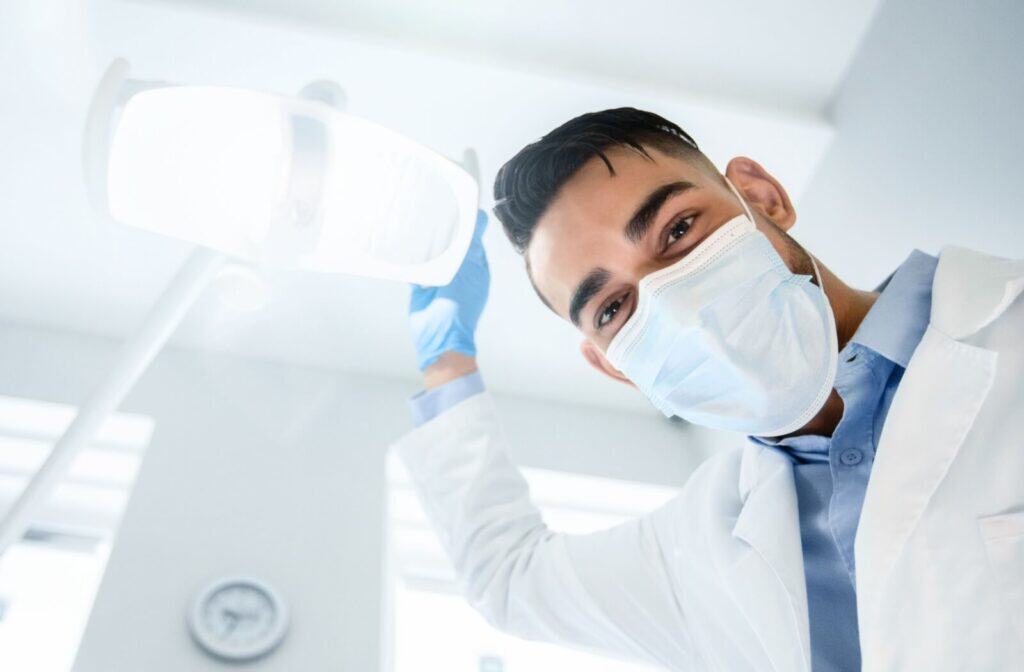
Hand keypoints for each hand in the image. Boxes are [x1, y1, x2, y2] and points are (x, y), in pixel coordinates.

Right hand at [409, 210, 489, 372]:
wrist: (439, 336)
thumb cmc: (459, 305)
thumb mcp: (467, 270)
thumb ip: (470, 245)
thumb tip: (480, 217)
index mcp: (476, 264)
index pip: (472, 234)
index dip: (465, 219)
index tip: (454, 201)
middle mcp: (459, 268)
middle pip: (451, 240)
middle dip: (443, 227)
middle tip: (430, 208)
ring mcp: (441, 275)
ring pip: (433, 250)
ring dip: (426, 241)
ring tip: (416, 223)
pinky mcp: (422, 282)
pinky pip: (417, 264)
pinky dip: (413, 256)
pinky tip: (406, 244)